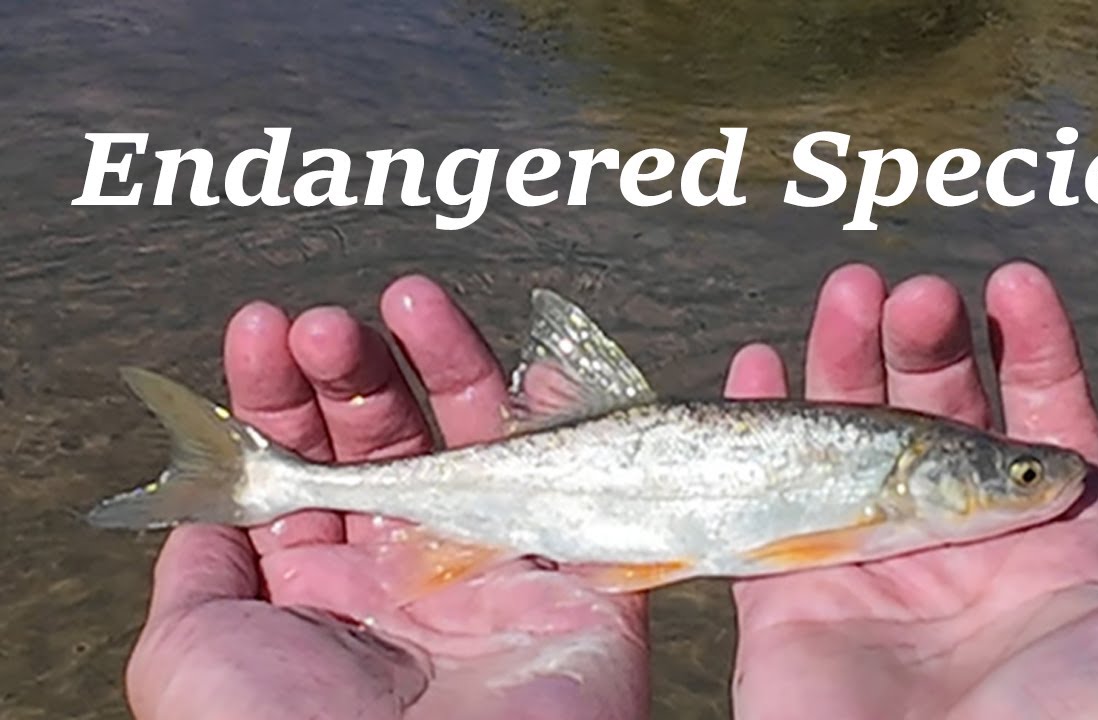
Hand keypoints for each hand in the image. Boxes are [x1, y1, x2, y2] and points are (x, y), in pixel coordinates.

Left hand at [122, 277, 646, 719]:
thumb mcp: (192, 657)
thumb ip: (199, 572)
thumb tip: (207, 506)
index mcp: (326, 589)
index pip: (309, 463)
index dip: (285, 391)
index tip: (267, 330)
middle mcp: (412, 569)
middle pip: (393, 437)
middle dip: (356, 368)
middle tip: (330, 324)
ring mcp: (496, 569)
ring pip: (484, 439)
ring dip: (448, 361)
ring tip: (409, 302)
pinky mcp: (582, 584)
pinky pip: (588, 480)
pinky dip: (571, 413)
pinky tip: (534, 357)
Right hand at [725, 261, 1097, 718]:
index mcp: (1054, 551)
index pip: (1044, 418)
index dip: (1032, 346)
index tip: (1013, 283)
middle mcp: (962, 548)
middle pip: (937, 412)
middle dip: (926, 341)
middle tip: (913, 292)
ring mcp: (873, 568)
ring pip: (851, 436)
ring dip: (843, 359)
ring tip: (844, 293)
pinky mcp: (791, 597)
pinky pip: (766, 494)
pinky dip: (757, 423)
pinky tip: (758, 367)